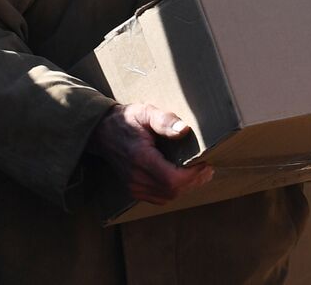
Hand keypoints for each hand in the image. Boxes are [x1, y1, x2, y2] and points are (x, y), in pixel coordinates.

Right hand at [85, 103, 213, 204]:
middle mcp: (135, 177)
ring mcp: (133, 186)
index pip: (172, 179)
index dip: (192, 176)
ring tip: (199, 174)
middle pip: (172, 191)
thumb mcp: (146, 112)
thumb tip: (184, 130)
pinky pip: (159, 198)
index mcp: (141, 158)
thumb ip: (165, 120)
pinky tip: (183, 179)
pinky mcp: (133, 189)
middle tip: (207, 169)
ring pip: (167, 197)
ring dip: (186, 188)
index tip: (205, 163)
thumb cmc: (128, 119)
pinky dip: (174, 191)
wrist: (103, 131)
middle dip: (193, 181)